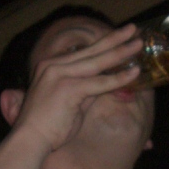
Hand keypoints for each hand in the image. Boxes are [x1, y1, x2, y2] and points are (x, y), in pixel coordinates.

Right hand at [4, 23, 141, 151]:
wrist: (29, 139)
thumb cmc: (49, 126)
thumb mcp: (70, 101)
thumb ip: (87, 89)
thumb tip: (106, 82)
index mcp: (52, 65)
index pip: (84, 51)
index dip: (104, 43)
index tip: (121, 36)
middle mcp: (54, 65)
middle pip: (92, 50)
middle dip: (115, 38)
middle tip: (134, 29)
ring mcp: (60, 74)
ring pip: (97, 61)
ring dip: (121, 52)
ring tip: (139, 45)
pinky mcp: (68, 88)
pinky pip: (99, 82)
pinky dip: (118, 78)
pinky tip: (134, 72)